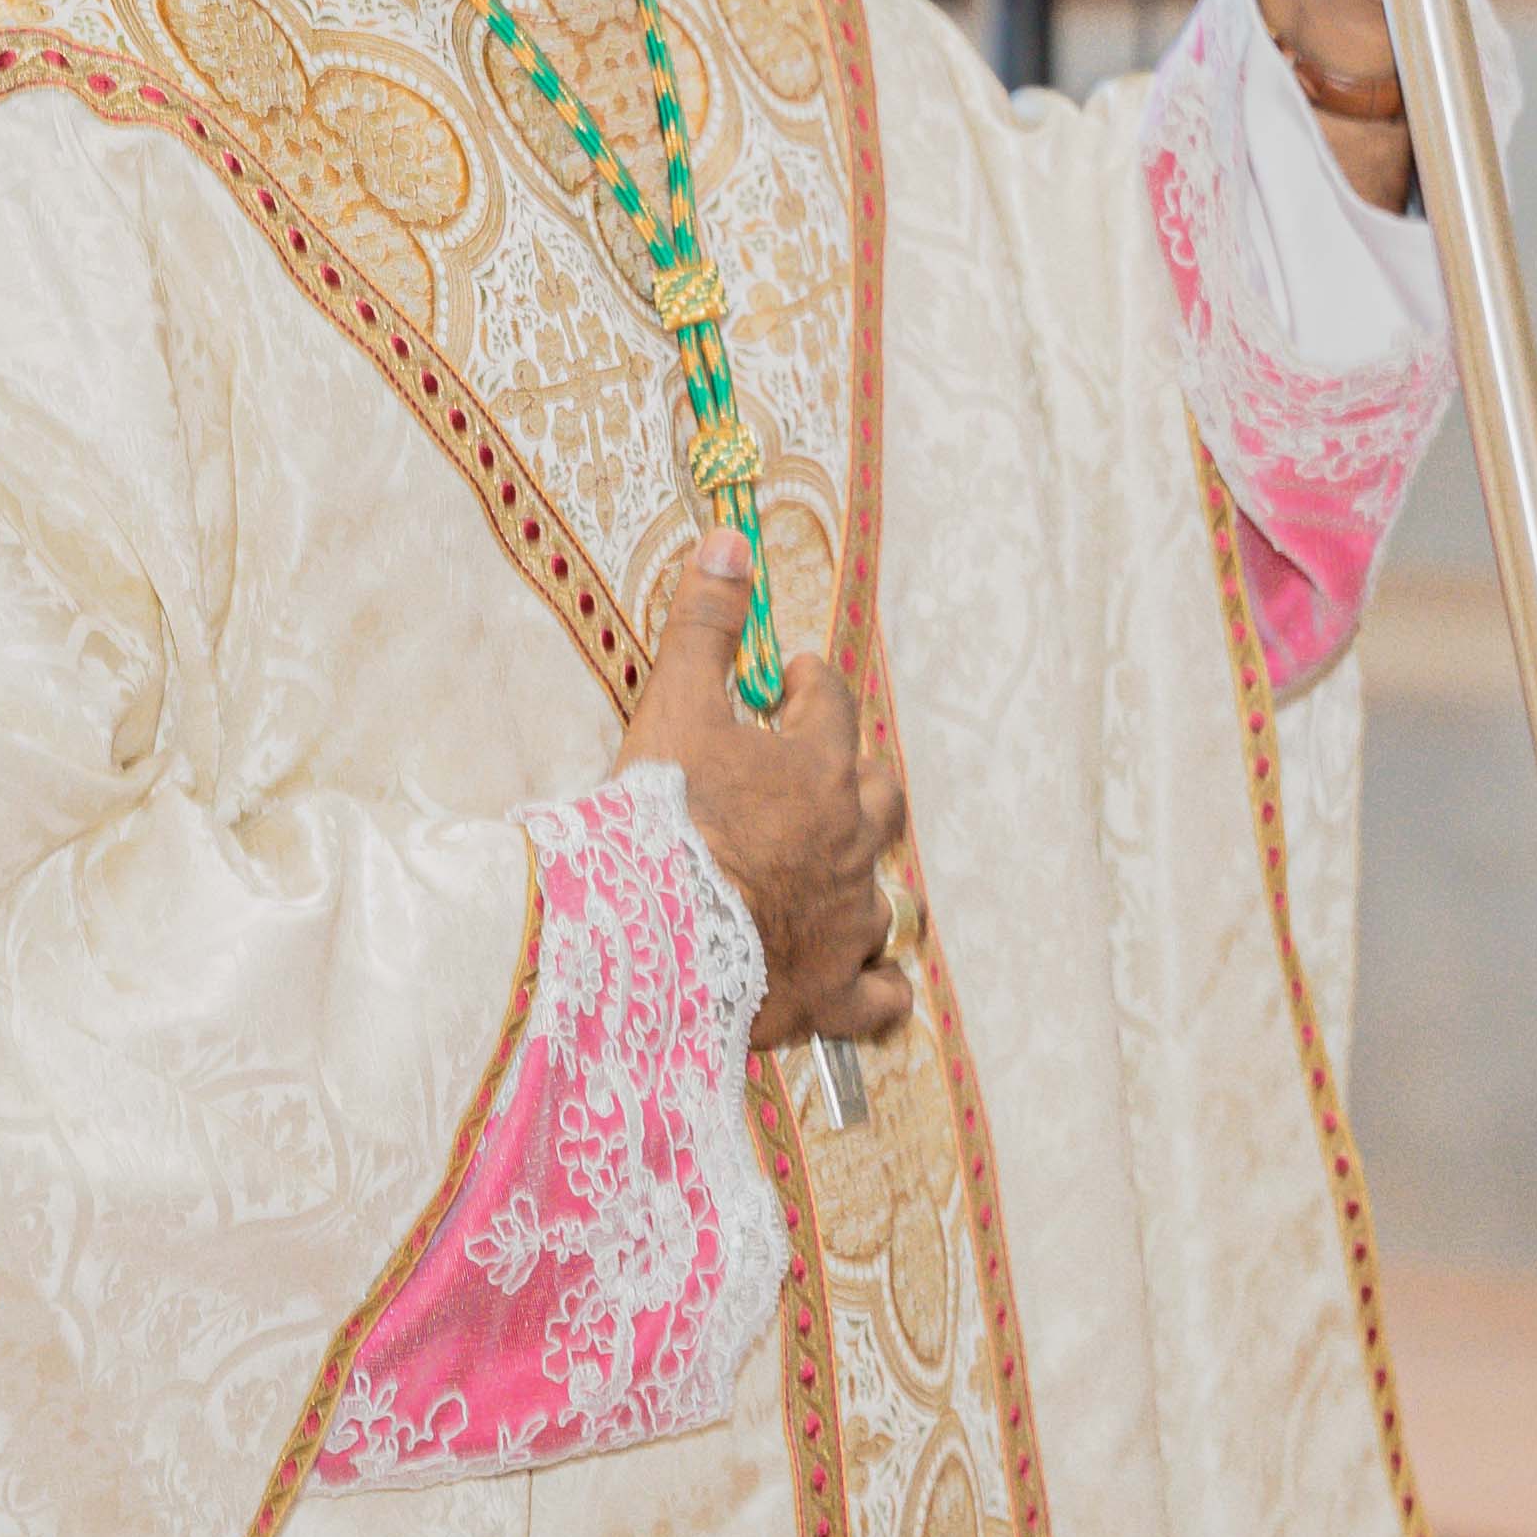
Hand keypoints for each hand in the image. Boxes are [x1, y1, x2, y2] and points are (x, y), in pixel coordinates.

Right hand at [617, 528, 911, 1050]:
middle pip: (880, 795)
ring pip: (883, 893)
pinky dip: (880, 987)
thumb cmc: (664, 816)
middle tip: (817, 770)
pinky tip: (876, 984)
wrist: (652, 932)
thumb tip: (731, 541)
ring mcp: (846, 922)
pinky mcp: (830, 992)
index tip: (790, 681)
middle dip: (855, 775)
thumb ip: (705, 623)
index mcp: (817, 768)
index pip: (831, 704)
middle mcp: (848, 842)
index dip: (810, 686)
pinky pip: (879, 995)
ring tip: (833, 871)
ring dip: (862, 876)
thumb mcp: (677, 701)